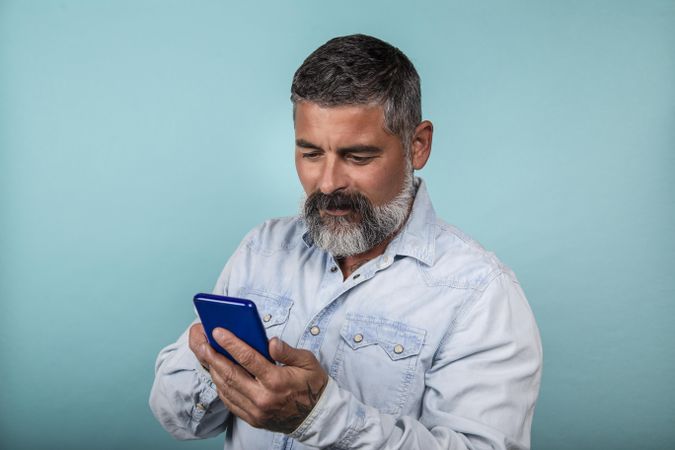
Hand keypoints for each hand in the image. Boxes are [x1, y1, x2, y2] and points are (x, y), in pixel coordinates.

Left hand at [190, 326, 327, 433]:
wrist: (316, 416)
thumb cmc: (312, 385)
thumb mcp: (308, 362)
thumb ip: (288, 351)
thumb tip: (271, 342)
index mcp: (276, 381)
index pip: (248, 359)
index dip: (231, 343)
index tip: (218, 331)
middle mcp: (263, 398)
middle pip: (231, 374)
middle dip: (212, 356)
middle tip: (201, 341)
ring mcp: (256, 411)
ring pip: (226, 388)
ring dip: (213, 370)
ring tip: (204, 354)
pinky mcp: (252, 418)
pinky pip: (229, 401)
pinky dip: (220, 386)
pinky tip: (216, 373)